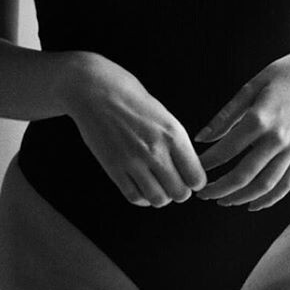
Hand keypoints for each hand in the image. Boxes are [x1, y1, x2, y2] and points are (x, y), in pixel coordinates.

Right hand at [63, 52, 207, 206]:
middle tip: (172, 183)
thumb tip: (184, 165)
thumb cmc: (128, 95)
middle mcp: (156, 150)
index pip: (196, 177)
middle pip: (180, 193)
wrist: (93, 89)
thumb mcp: (162, 113)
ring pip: (158, 199)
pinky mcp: (113, 167)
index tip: (189, 178)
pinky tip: (140, 187)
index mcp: (173, 133)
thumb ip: (174, 140)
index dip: (195, 181)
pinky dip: (141, 197)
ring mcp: (133, 161)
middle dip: (179, 192)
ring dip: (160, 196)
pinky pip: (134, 196)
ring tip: (156, 186)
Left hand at [192, 47, 289, 209]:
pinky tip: (253, 204)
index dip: (207, 163)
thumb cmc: (282, 74)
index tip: (194, 168)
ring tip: (223, 201)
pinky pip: (288, 183)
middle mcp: (278, 138)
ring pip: (266, 185)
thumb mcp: (250, 87)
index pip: (226, 150)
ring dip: (241, 198)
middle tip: (202, 193)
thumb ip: (225, 116)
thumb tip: (201, 138)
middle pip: (244, 175)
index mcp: (260, 119)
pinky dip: (270, 199)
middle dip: (219, 189)